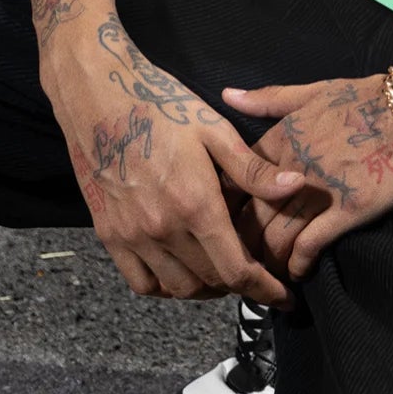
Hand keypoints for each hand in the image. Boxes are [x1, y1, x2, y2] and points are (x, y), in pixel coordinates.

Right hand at [45, 15, 305, 305]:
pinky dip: (165, 286)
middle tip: (254, 270)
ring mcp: (132, 236)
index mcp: (195, 204)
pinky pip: (142, 283)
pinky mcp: (109, 235)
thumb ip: (253, 168)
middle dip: (239, 283)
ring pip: (178, 288)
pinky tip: (180, 269)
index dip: (265, 290)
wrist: (96, 96)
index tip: (283, 298)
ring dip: (205, 287)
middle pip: (211, 282)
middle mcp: (163, 229)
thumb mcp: (214, 129)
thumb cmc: (160, 105)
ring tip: (220, 270)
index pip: (237, 270)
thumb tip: (296, 187)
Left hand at [220, 73, 392, 278]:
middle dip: (238, 245)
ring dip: (266, 263)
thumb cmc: (370, 96)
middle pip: (249, 216)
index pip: (234, 181)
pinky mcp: (348, 210)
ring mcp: (319, 190)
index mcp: (281, 138)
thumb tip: (225, 95)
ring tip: (263, 279)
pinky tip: (296, 275)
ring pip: (275, 237)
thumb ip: (269, 99)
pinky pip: (309, 246)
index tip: (221, 225)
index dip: (223, 208)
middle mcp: (291, 166)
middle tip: (235, 264)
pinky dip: (297, 265)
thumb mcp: (315, 90)